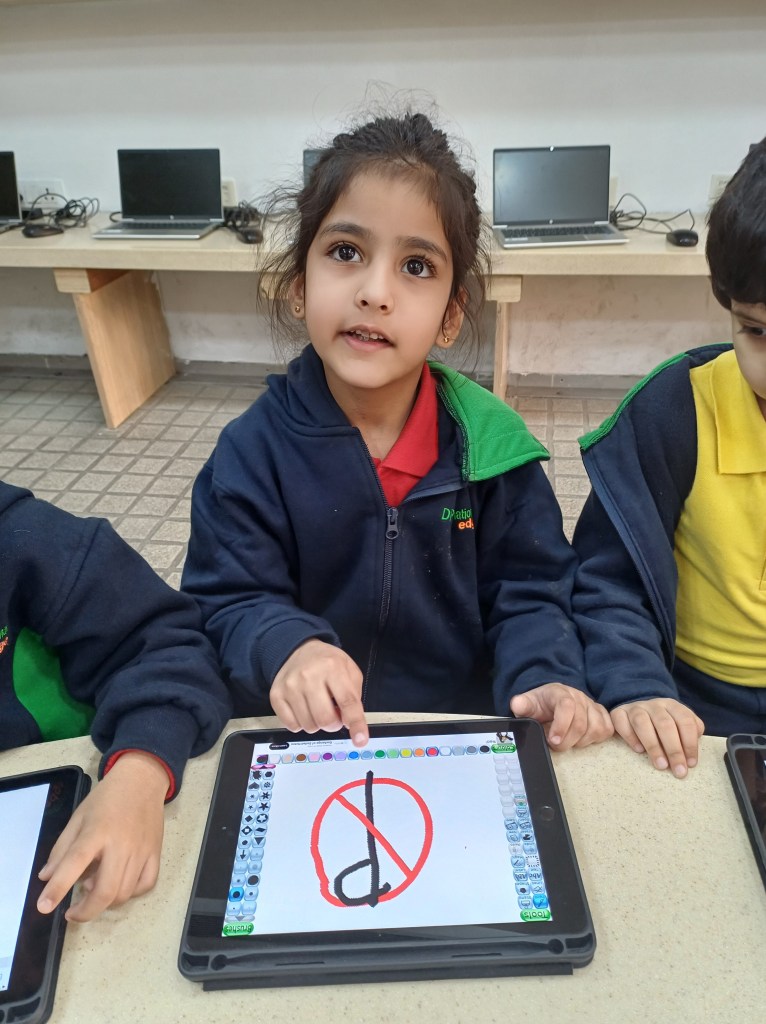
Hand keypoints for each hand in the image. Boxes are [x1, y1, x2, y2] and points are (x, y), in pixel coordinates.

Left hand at [37, 751, 168, 922]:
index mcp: (97, 831)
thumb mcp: (78, 817)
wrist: (142, 780)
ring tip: (95, 888)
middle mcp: (121, 843)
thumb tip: (47, 878)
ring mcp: (142, 850)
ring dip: (106, 901)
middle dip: (86, 911)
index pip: (75, 862)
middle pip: (106, 891)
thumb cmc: (106, 798)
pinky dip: (131, 893)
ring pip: (124, 893)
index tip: (44, 907)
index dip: (58, 888)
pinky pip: (146, 885)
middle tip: (73, 913)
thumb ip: (62, 849)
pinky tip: (120, 885)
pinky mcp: (156, 852)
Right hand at [271, 639, 368, 746]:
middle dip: (334, 724)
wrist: (297, 650)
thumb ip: (354, 696)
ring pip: (308, 726)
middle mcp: (309, 676)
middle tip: (334, 715)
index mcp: (333, 667)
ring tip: (317, 708)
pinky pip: (292, 726)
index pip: (347, 701)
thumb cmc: (327, 663)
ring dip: (317, 724)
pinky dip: (301, 724)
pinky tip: (304, 709)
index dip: (356, 724)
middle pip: (325, 720)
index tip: (360, 740)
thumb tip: (350, 723)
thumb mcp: (349, 670)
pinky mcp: (276, 696)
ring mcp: (290, 686)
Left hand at [510, 683, 613, 750]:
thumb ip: (522, 705)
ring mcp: (592, 705)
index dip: (562, 725)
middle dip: (567, 741)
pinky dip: (596, 738)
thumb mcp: (528, 703)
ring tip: (568, 740)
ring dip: (581, 741)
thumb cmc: (541, 704)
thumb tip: (517, 705)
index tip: (553, 740)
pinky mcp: (602, 715)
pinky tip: (582, 738)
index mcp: (559, 693)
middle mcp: (579, 697)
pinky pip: (606, 729)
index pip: (567, 706)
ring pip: (596, 729)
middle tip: (555, 745)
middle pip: (581, 724)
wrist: (552, 699)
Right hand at [611, 698, 703, 777]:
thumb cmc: (663, 725)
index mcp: (672, 706)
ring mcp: (635, 707)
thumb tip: (691, 752)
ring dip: (653, 746)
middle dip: (674, 750)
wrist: (638, 711)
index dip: (690, 743)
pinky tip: (638, 750)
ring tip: (661, 765)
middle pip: (665, 724)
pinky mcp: (618, 713)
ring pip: (642, 722)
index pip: (685, 721)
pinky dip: (630, 736)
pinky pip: (621, 722)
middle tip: (678, 771)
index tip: (691, 764)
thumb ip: (690, 733)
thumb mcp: (680, 725)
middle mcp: (654, 704)